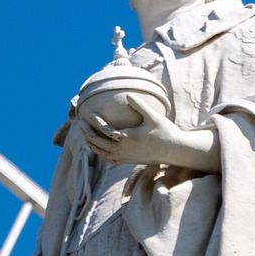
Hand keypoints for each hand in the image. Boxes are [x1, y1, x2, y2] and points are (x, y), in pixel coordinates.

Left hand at [81, 95, 219, 172]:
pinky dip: (102, 154)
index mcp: (127, 139)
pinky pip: (110, 160)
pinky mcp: (129, 161)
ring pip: (103, 154)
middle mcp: (124, 150)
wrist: (174, 151)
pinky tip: (99, 149)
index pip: (106, 131)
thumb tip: (128, 94)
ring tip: (86, 136)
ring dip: (92, 145)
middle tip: (81, 125)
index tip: (90, 114)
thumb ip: (140, 105)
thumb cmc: (165, 131)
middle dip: (88, 135)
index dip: (96, 122)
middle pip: (99, 144)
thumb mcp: (153, 116)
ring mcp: (125, 157)